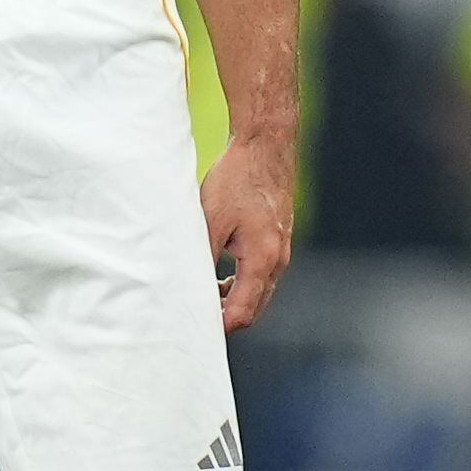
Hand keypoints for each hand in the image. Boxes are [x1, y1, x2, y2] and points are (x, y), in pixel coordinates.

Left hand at [202, 127, 296, 336]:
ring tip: (202, 295)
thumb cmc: (237, 178)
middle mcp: (278, 260)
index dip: (217, 327)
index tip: (192, 327)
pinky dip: (241, 283)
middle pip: (253, 309)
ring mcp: (282, 251)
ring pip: (259, 293)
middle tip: (195, 318)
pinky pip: (262, 275)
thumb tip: (189, 288)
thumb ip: (202, 257)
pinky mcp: (279, 240)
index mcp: (262, 259)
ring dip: (233, 300)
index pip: (241, 313)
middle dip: (226, 318)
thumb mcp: (210, 219)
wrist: (266, 144)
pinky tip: (219, 272)